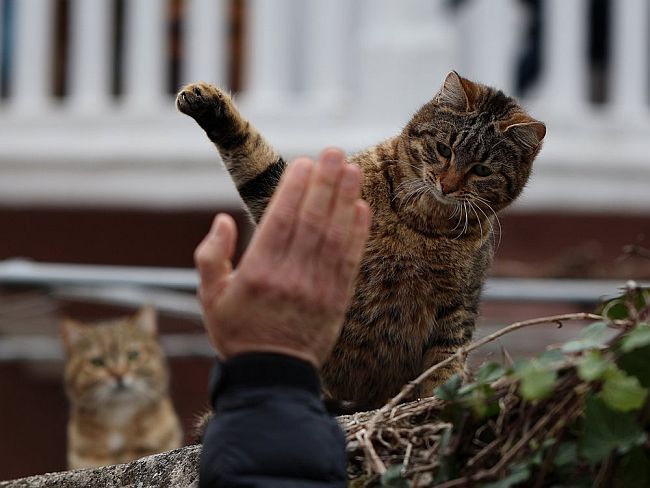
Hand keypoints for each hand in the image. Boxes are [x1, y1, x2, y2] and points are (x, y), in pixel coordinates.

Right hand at [194, 148, 369, 367]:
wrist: (271, 375)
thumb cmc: (237, 332)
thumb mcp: (209, 297)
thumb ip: (211, 256)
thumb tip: (223, 220)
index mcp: (258, 273)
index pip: (280, 221)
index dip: (294, 189)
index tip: (304, 162)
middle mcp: (291, 276)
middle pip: (312, 220)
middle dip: (325, 183)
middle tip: (335, 152)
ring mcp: (317, 287)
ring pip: (334, 235)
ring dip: (345, 200)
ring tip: (353, 170)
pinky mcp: (337, 298)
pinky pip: (350, 260)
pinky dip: (357, 233)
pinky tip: (361, 208)